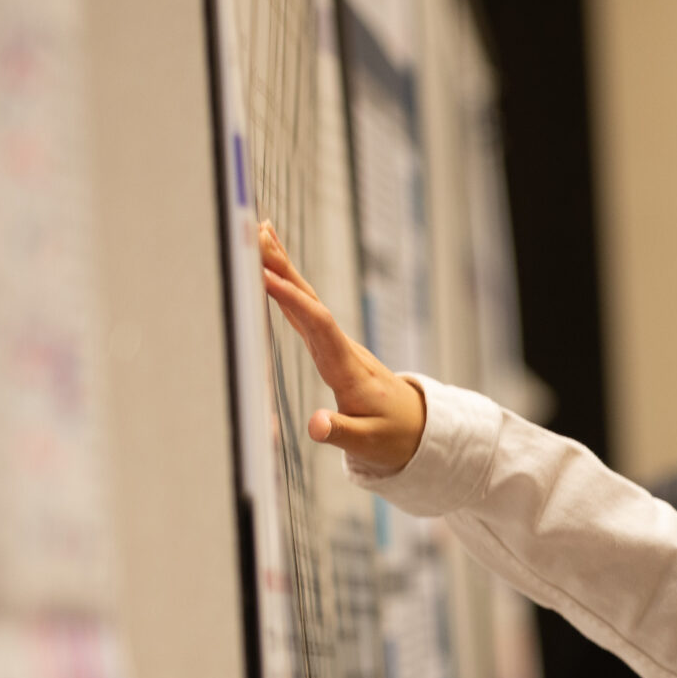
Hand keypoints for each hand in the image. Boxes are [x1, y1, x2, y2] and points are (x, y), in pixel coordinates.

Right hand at [258, 221, 426, 474]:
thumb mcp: (369, 443)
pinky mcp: (331, 346)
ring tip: (261, 234)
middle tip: (258, 234)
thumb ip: (340, 433)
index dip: (294, 302)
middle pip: (311, 301)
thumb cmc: (393, 436)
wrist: (418, 427)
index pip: (320, 326)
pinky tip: (274, 270)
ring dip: (285, 268)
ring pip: (307, 300)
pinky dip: (289, 287)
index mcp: (349, 370)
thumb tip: (315, 425)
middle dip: (285, 268)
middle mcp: (343, 349)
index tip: (267, 279)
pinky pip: (306, 310)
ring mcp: (337, 344)